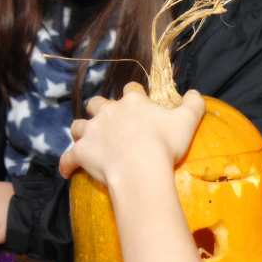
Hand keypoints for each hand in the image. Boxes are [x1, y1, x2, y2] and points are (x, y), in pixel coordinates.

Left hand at [59, 82, 205, 188]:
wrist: (141, 166)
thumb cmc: (165, 143)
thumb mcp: (187, 121)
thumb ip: (193, 104)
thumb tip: (195, 93)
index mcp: (132, 103)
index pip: (131, 91)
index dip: (135, 95)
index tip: (139, 102)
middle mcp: (108, 112)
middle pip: (98, 103)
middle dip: (101, 109)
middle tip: (111, 122)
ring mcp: (91, 132)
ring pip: (78, 125)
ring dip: (81, 130)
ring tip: (86, 139)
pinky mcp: (81, 153)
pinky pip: (68, 158)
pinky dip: (66, 164)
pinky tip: (67, 170)